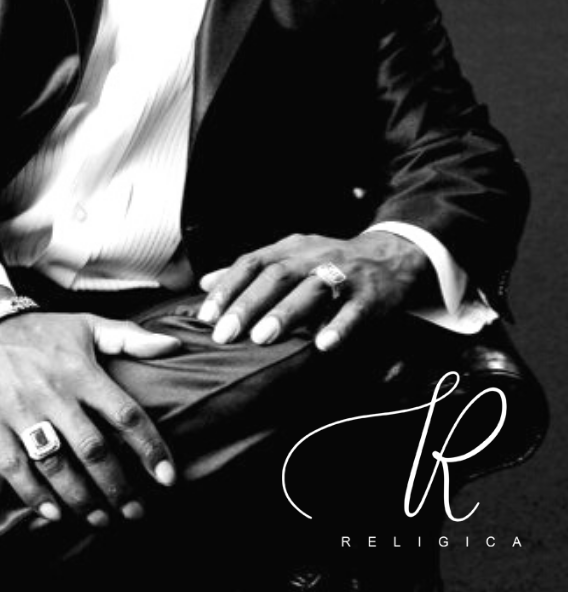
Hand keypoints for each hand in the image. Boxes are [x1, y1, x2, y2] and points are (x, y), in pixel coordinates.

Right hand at [0, 309, 179, 525]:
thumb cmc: (41, 329)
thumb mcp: (86, 325)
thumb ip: (129, 337)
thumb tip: (173, 344)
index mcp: (81, 371)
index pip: (124, 413)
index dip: (149, 447)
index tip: (167, 477)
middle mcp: (53, 392)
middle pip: (93, 449)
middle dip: (117, 486)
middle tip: (135, 511)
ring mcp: (20, 409)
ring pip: (56, 464)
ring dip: (81, 498)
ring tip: (101, 519)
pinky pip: (15, 467)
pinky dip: (34, 495)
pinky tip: (54, 513)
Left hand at [196, 231, 432, 351]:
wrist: (389, 256)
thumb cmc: (326, 263)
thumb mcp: (288, 258)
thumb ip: (248, 272)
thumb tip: (205, 283)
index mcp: (289, 249)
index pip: (251, 263)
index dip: (227, 288)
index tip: (207, 316)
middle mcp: (312, 257)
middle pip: (276, 276)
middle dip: (248, 305)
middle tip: (225, 334)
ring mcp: (343, 273)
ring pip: (312, 288)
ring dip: (285, 313)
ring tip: (261, 338)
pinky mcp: (370, 294)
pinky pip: (354, 310)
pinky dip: (338, 326)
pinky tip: (322, 345)